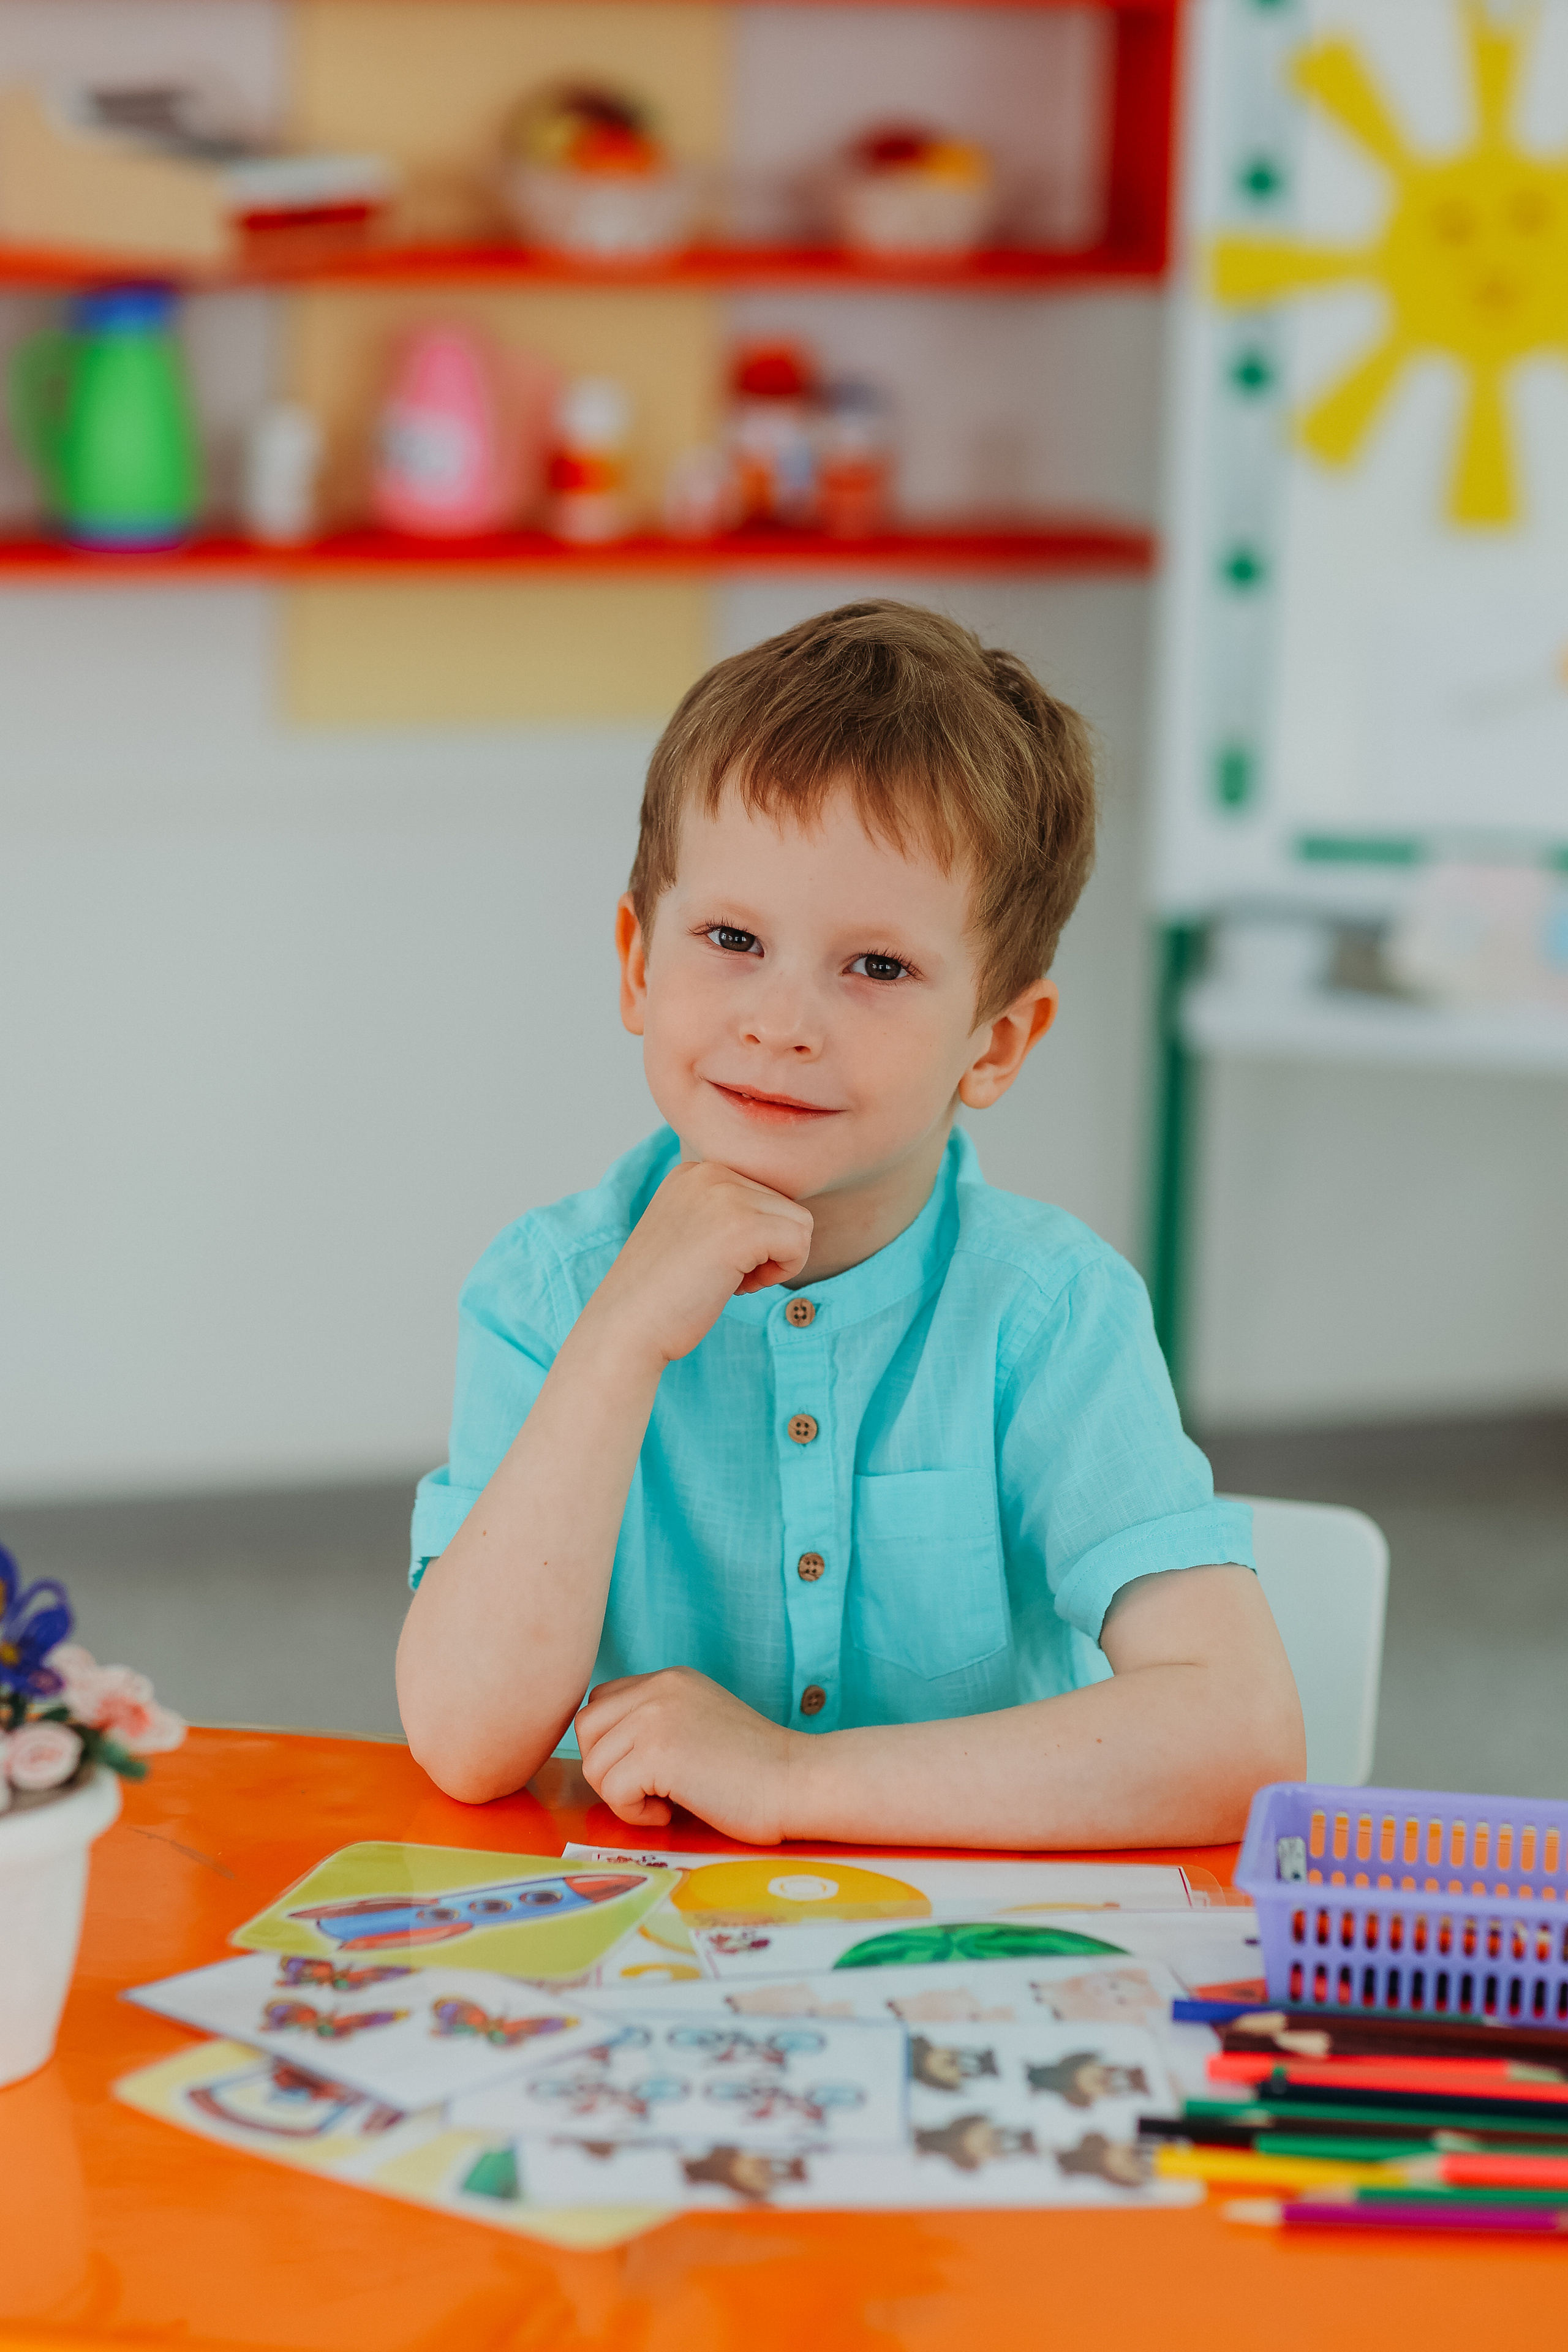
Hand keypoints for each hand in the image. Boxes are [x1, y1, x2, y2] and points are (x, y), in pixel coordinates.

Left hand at [575, 1667, 800, 1842]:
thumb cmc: (755, 1768)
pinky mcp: (657, 1753)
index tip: (645, 1771)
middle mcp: (658, 1688)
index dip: (612, 1744)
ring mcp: (655, 1718)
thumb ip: (657, 1721)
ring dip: (621, 1795)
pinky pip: (612, 1791)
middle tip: (647, 1789)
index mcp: (669, 1679)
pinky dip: (634, 1813)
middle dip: (606, 1768)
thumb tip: (603, 1751)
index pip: (602, 1702)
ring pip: (594, 1763)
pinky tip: (670, 1812)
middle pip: (587, 1728)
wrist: (797, 1782)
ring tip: (665, 1802)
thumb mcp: (700, 1721)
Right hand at [584, 1160, 812, 1368]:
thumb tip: (788, 1220)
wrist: (625, 1327)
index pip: (764, 1194)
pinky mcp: (742, 1226)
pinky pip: (800, 1242)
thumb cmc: (659, 1295)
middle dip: (766, 1247)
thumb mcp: (690, 1231)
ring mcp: (725, 1195)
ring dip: (776, 1260)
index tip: (713, 1261)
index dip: (752, 1237)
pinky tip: (739, 1286)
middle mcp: (709, 1172)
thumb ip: (727, 1212)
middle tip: (721, 1275)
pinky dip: (783, 1272)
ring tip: (730, 1279)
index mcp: (694, 1171)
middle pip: (785, 1205)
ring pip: (799, 1222)